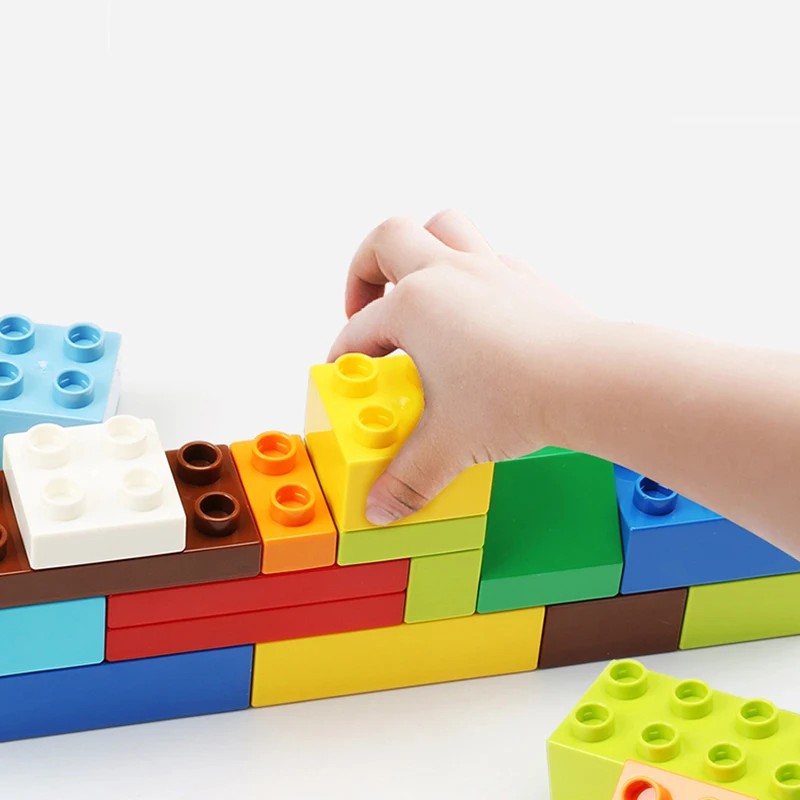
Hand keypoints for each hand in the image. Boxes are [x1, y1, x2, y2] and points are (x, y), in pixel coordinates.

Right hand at [327, 209, 597, 525]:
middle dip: (363, 269)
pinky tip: (474, 314)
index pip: (359, 330)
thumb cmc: (518, 399)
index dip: (344, 357)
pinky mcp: (524, 278)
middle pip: (387, 239)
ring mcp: (489, 269)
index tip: (346, 378)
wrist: (590, 379)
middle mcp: (448, 274)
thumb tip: (382, 507)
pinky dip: (470, 273)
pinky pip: (488, 254)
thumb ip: (407, 478)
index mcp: (416, 306)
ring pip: (443, 224)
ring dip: (419, 247)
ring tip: (413, 288)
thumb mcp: (448, 444)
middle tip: (365, 308)